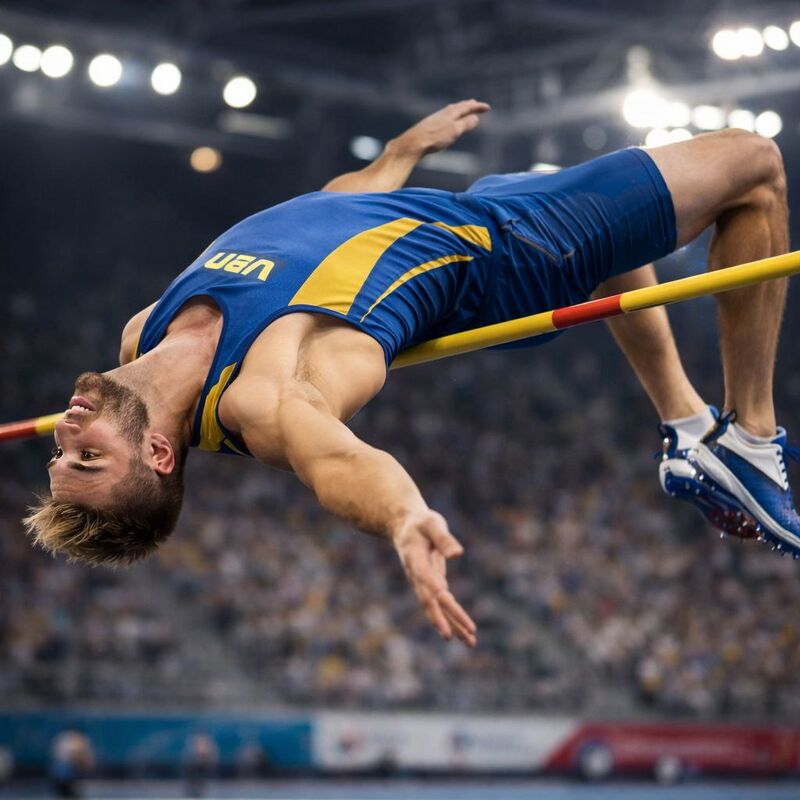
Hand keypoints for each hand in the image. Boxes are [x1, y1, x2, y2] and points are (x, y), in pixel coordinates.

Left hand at [392, 99, 490, 156]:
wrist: (413, 143)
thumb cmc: (434, 137)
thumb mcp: (454, 130)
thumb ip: (466, 124)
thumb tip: (475, 118)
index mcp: (451, 113)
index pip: (468, 107)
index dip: (478, 107)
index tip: (488, 108)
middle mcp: (443, 113)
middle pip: (458, 107)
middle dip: (468, 106)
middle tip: (475, 103)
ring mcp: (436, 118)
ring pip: (450, 111)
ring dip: (459, 110)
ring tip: (462, 110)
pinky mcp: (430, 126)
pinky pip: (444, 117)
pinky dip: (450, 117)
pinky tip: (446, 121)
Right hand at [392, 510, 476, 646]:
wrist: (404, 528)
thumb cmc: (420, 523)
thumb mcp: (431, 524)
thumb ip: (443, 538)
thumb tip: (458, 554)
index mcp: (415, 559)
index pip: (425, 577)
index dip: (434, 588)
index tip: (445, 598)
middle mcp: (417, 576)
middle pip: (430, 600)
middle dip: (443, 617)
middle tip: (454, 637)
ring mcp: (424, 583)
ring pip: (437, 608)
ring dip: (453, 624)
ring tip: (471, 642)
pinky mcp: (432, 585)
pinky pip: (443, 605)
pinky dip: (454, 617)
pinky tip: (466, 631)